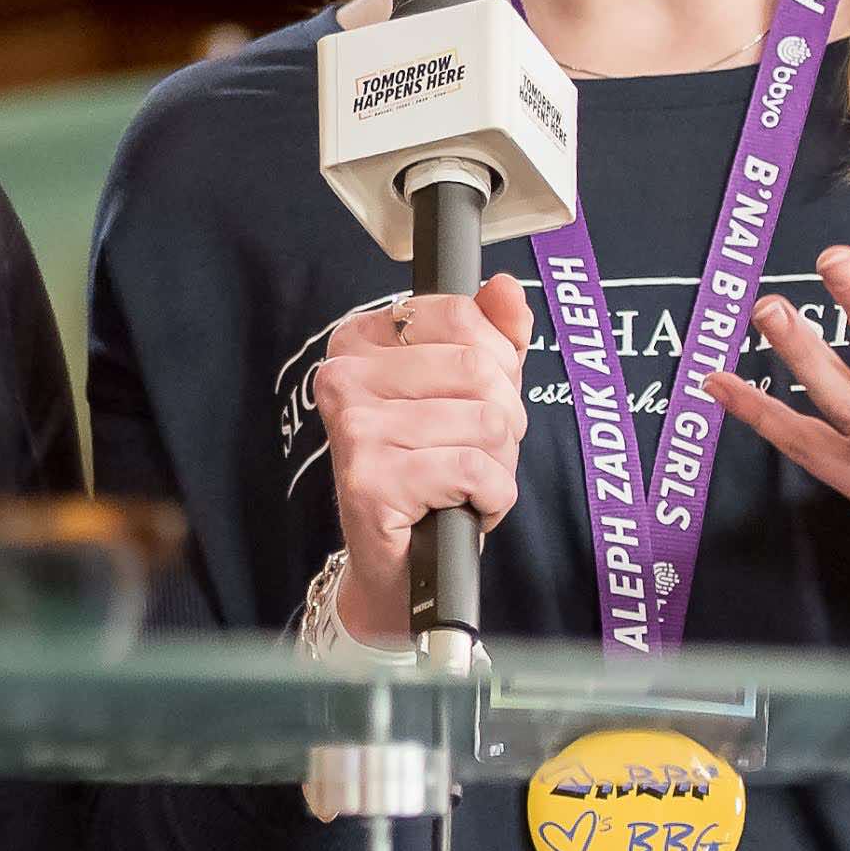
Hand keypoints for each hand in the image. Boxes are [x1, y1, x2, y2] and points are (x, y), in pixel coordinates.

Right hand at [312, 279, 534, 643]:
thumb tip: (505, 287)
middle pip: (480, 370)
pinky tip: (463, 507)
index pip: (460, 316)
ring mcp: (353, 427)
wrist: (401, 564)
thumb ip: (490, 336)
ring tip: (464, 484)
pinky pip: (475, 471)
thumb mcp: (467, 394)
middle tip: (474, 453)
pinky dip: (492, 498)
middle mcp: (344, 377)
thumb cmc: (432, 470)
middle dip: (504, 420)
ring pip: (487, 423)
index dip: (497, 363)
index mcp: (360, 342)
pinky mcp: (369, 478)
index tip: (476, 399)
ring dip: (499, 465)